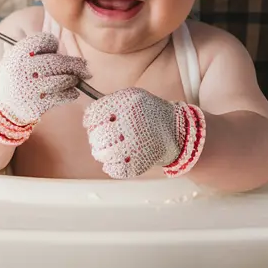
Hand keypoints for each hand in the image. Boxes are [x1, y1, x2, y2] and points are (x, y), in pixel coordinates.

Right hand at [0, 32, 89, 144]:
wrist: (2, 105)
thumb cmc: (17, 76)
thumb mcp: (19, 57)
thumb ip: (39, 50)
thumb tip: (70, 53)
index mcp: (19, 52)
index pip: (45, 40)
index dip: (52, 44)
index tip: (53, 51)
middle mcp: (24, 69)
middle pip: (58, 62)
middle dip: (75, 64)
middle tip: (84, 67)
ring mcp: (31, 88)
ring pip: (63, 79)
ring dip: (73, 79)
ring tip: (74, 79)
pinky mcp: (38, 105)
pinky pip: (63, 96)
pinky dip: (71, 93)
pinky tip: (71, 92)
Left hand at [83, 87, 206, 178]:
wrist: (179, 131)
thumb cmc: (150, 114)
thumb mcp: (133, 98)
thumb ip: (111, 105)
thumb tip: (88, 120)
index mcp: (126, 104)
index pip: (94, 116)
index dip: (91, 123)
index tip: (92, 126)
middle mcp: (130, 122)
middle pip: (97, 137)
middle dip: (96, 141)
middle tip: (99, 142)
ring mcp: (135, 143)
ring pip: (104, 154)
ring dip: (101, 155)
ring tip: (106, 153)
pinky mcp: (140, 161)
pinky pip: (117, 168)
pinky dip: (111, 168)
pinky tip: (111, 164)